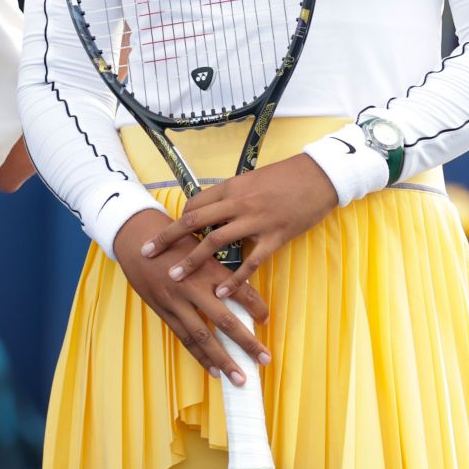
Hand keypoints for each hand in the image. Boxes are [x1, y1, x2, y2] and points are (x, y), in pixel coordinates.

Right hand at [113, 210, 269, 385]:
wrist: (135, 238)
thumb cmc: (172, 239)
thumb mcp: (199, 246)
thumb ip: (218, 268)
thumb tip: (241, 291)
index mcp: (207, 268)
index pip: (240, 291)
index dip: (256, 307)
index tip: (266, 320)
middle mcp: (193, 287)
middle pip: (225, 321)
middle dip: (247, 343)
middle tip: (265, 359)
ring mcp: (176, 302)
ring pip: (203, 337)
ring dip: (224, 360)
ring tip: (240, 378)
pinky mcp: (163, 311)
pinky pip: (184, 338)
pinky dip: (200, 356)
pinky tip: (214, 370)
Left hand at [143, 154, 338, 303]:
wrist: (320, 176)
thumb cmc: (287, 176)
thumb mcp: (253, 179)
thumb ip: (232, 195)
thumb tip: (214, 209)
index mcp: (231, 187)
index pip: (195, 205)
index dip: (180, 221)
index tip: (171, 235)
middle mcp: (238, 203)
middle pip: (194, 222)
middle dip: (168, 238)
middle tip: (147, 253)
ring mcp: (256, 221)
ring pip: (215, 242)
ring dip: (192, 261)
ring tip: (175, 277)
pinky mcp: (275, 237)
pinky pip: (250, 261)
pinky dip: (234, 278)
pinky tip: (221, 292)